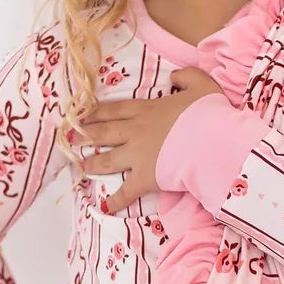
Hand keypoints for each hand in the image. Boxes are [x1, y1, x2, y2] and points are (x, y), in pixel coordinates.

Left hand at [73, 67, 223, 214]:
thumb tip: (174, 77)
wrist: (214, 141)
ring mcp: (138, 156)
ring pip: (107, 160)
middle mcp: (136, 131)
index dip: (96, 112)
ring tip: (81, 166)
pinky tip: (105, 206)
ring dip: (92, 163)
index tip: (82, 115)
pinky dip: (115, 201)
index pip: (114, 110)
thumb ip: (186, 77)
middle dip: (84, 135)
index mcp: (146, 110)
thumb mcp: (201, 85)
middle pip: (103, 133)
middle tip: (69, 138)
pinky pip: (125, 192)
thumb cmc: (209, 114)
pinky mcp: (145, 178)